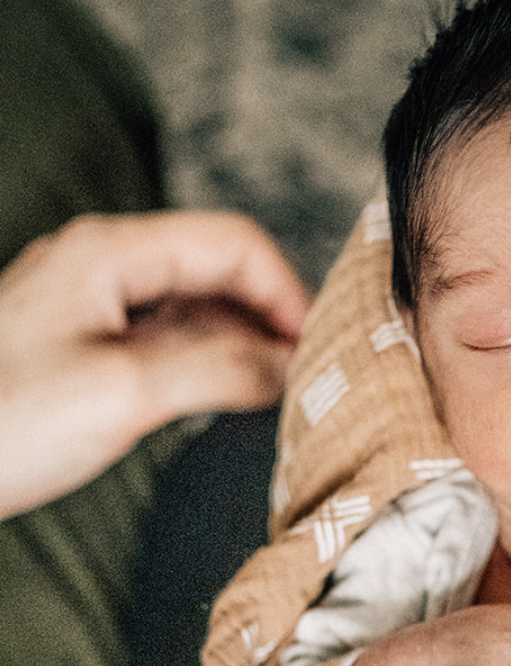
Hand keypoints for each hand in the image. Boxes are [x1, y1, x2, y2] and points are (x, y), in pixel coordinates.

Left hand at [0, 210, 310, 516]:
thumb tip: (290, 367)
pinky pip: (167, 341)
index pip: (235, 242)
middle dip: (273, 318)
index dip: (291, 293)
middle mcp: (103, 266)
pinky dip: (208, 365)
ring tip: (282, 396)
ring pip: (196, 308)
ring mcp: (90, 306)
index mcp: (112, 253)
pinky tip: (229, 402)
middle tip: (315, 378)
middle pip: (219, 270)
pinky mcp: (83, 348)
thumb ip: (218, 371)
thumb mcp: (126, 394)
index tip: (323, 352)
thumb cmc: (3, 423)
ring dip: (244, 345)